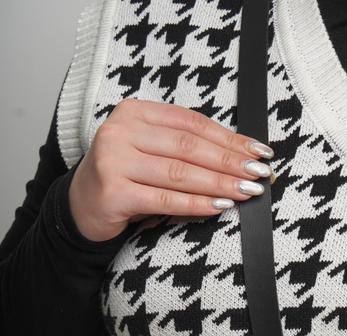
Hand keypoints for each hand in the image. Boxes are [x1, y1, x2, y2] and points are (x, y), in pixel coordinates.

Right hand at [67, 97, 276, 242]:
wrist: (82, 208)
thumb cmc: (126, 180)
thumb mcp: (152, 154)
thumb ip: (186, 149)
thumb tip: (241, 156)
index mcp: (135, 113)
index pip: (191, 123)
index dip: (229, 137)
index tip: (259, 151)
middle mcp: (121, 131)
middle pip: (188, 146)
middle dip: (230, 161)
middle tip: (260, 174)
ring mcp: (114, 160)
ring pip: (179, 173)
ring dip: (219, 183)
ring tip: (248, 191)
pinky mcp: (114, 193)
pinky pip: (165, 199)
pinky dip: (197, 204)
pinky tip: (221, 206)